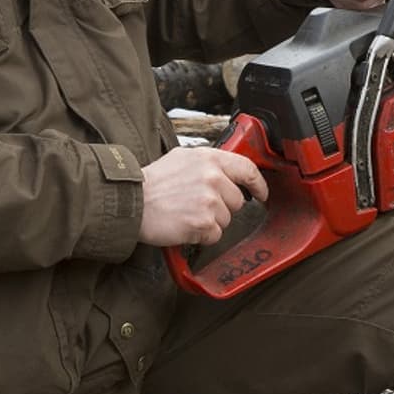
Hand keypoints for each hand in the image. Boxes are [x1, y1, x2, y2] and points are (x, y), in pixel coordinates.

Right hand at [138, 146, 267, 247]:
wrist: (133, 201)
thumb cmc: (154, 182)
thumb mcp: (182, 158)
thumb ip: (208, 163)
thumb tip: (228, 170)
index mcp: (209, 158)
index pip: (247, 169)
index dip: (258, 184)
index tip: (261, 194)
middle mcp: (213, 177)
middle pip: (237, 200)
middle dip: (222, 207)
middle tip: (198, 204)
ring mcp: (209, 201)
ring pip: (226, 219)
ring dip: (210, 221)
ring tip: (187, 212)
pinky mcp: (203, 223)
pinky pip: (214, 235)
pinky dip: (201, 235)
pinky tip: (185, 224)